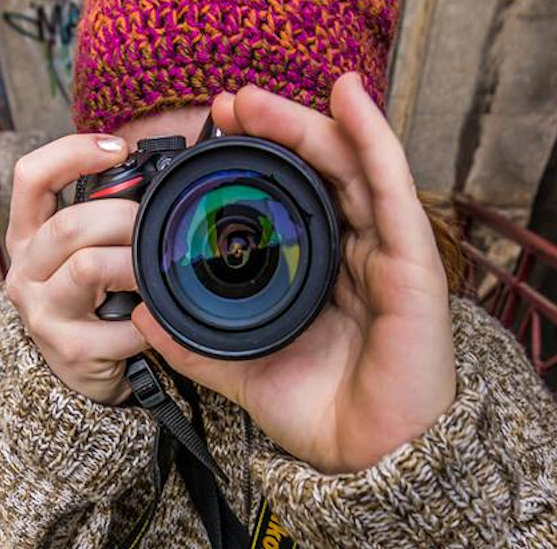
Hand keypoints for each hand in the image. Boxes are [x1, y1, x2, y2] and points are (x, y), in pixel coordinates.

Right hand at [4, 134, 148, 404]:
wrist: (84, 368)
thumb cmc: (93, 295)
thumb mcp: (85, 248)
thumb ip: (104, 212)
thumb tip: (160, 174)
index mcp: (28, 234)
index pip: (30, 176)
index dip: (72, 152)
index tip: (117, 148)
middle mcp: (24, 270)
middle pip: (71, 224)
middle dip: (125, 219)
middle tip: (154, 228)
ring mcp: (42, 311)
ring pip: (89, 267)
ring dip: (135, 266)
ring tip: (154, 272)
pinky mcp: (69, 349)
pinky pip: (123, 324)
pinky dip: (150, 320)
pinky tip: (155, 320)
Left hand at [132, 73, 455, 473]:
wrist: (373, 461)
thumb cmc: (326, 412)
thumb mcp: (245, 367)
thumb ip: (195, 341)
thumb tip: (141, 316)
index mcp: (320, 268)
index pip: (290, 195)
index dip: (256, 158)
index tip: (211, 131)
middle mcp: (356, 248)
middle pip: (319, 170)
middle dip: (274, 130)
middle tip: (227, 103)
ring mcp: (386, 250)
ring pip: (350, 165)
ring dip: (307, 121)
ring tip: (257, 97)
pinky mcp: (414, 260)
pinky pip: (392, 187)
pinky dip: (372, 135)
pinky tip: (349, 94)